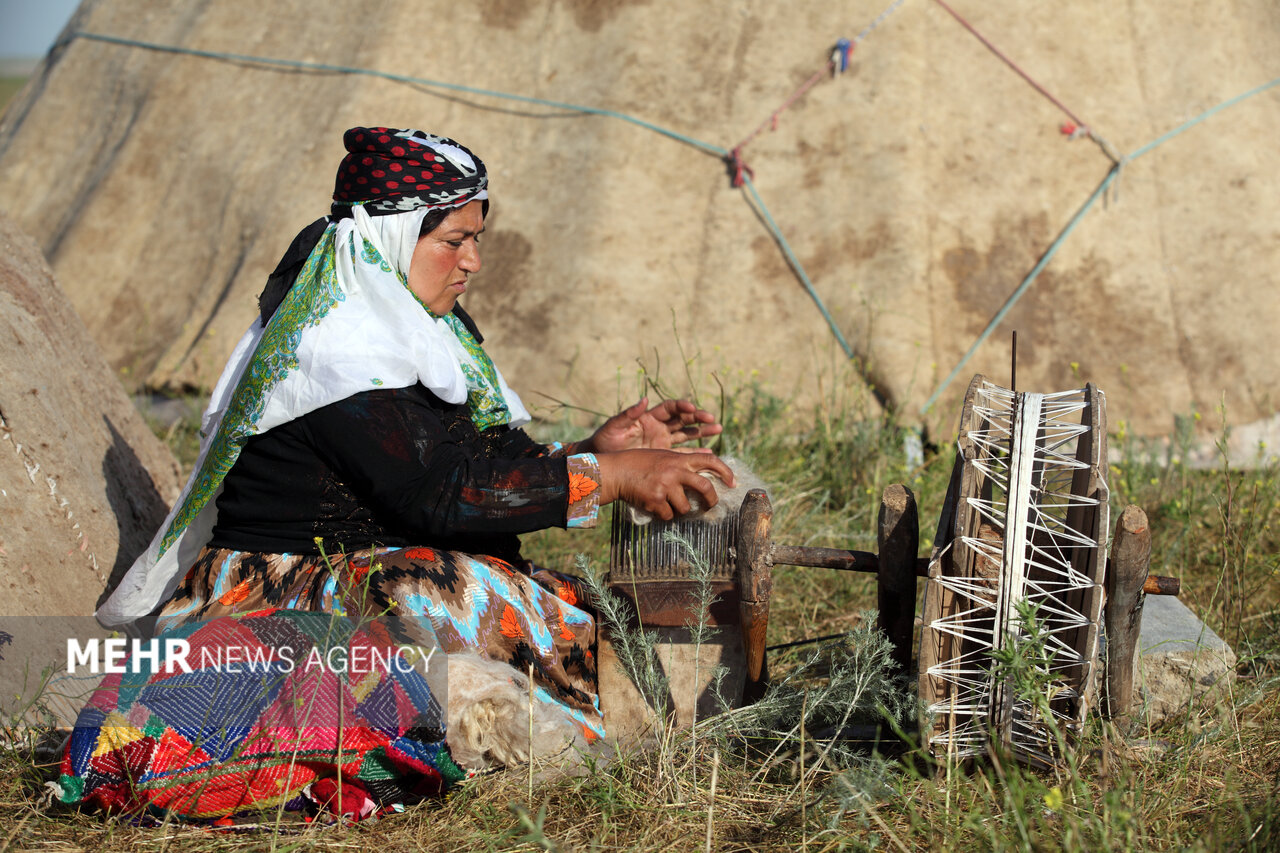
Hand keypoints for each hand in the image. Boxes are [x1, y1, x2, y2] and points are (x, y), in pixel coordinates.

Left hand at [585, 397, 722, 453]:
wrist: (603, 461)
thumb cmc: (605, 440)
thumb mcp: (614, 427)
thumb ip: (628, 414)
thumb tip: (643, 399)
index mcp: (648, 417)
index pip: (670, 408)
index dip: (681, 406)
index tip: (692, 408)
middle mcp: (659, 427)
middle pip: (683, 419)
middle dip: (698, 418)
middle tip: (712, 419)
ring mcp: (663, 441)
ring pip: (687, 434)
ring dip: (702, 432)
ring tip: (718, 429)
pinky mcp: (664, 456)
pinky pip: (682, 453)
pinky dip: (695, 453)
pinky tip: (709, 453)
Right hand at [596, 449, 735, 521]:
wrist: (615, 471)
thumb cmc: (637, 463)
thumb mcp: (662, 456)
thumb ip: (680, 463)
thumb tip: (700, 477)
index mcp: (678, 458)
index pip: (710, 460)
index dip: (725, 471)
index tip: (733, 482)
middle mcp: (675, 471)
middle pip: (705, 487)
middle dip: (711, 500)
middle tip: (709, 506)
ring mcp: (665, 486)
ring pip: (686, 507)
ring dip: (681, 510)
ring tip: (670, 505)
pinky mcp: (655, 500)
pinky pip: (668, 515)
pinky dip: (665, 515)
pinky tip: (656, 508)